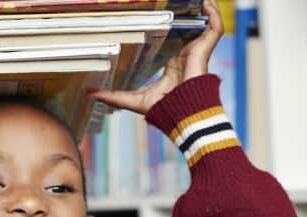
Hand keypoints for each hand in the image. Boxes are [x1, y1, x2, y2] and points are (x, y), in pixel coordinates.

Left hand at [89, 0, 222, 113]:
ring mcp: (196, 51)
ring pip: (204, 24)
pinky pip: (215, 28)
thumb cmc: (164, 109)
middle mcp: (185, 54)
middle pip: (188, 27)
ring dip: (203, 9)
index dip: (169, 24)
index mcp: (172, 62)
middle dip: (187, 11)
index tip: (159, 11)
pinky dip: (214, 14)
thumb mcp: (133, 100)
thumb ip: (114, 96)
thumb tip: (91, 94)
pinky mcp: (204, 50)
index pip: (172, 38)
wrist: (183, 114)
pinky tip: (207, 1)